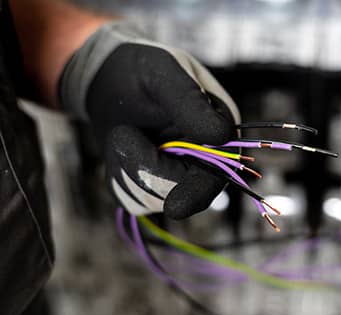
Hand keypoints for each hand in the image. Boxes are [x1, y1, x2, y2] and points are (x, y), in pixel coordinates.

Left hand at [59, 22, 239, 218]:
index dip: (197, 192)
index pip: (219, 173)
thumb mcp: (164, 74)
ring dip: (126, 167)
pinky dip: (118, 176)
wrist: (108, 78)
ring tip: (122, 133)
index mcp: (220, 131)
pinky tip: (119, 148)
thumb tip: (222, 136)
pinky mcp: (151, 187)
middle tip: (122, 133)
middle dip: (146, 168)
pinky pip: (132, 199)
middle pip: (182, 193)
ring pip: (152, 198)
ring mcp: (178, 176)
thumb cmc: (140, 69)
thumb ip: (191, 104)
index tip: (174, 207)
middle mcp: (205, 159)